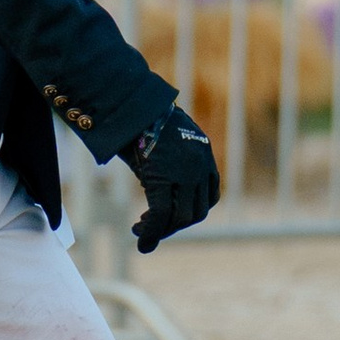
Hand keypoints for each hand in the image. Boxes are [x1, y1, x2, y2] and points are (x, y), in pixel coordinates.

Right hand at [122, 98, 219, 254]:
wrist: (130, 103)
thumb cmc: (142, 118)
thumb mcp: (165, 141)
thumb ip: (171, 165)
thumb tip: (159, 189)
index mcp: (204, 154)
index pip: (210, 196)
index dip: (192, 213)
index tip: (173, 218)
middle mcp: (200, 166)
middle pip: (197, 211)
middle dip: (175, 225)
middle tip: (153, 227)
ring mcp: (184, 173)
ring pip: (180, 216)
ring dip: (161, 230)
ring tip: (141, 229)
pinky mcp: (163, 178)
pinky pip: (160, 214)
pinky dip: (150, 231)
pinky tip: (139, 237)